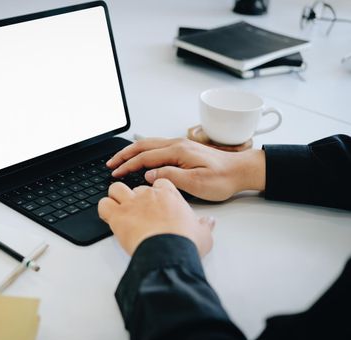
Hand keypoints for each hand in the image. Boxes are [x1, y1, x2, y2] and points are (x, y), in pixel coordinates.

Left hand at [98, 179, 214, 256]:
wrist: (169, 251)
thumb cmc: (186, 242)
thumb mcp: (203, 233)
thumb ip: (205, 225)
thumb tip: (210, 223)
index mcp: (169, 195)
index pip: (160, 182)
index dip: (156, 191)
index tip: (156, 201)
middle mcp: (149, 195)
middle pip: (137, 187)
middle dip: (136, 197)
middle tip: (137, 211)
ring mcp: (131, 203)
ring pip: (116, 188)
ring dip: (115, 197)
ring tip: (119, 209)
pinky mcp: (117, 215)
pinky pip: (103, 204)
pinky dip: (104, 210)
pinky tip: (108, 217)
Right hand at [106, 138, 265, 200]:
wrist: (242, 170)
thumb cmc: (223, 178)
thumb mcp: (197, 183)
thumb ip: (170, 177)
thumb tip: (149, 174)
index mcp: (178, 151)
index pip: (145, 157)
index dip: (128, 166)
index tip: (116, 173)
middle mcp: (177, 144)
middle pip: (143, 145)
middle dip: (124, 154)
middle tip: (110, 164)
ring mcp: (181, 145)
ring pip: (149, 144)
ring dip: (132, 151)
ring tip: (120, 160)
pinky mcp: (184, 149)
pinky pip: (157, 146)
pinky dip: (143, 151)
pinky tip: (140, 157)